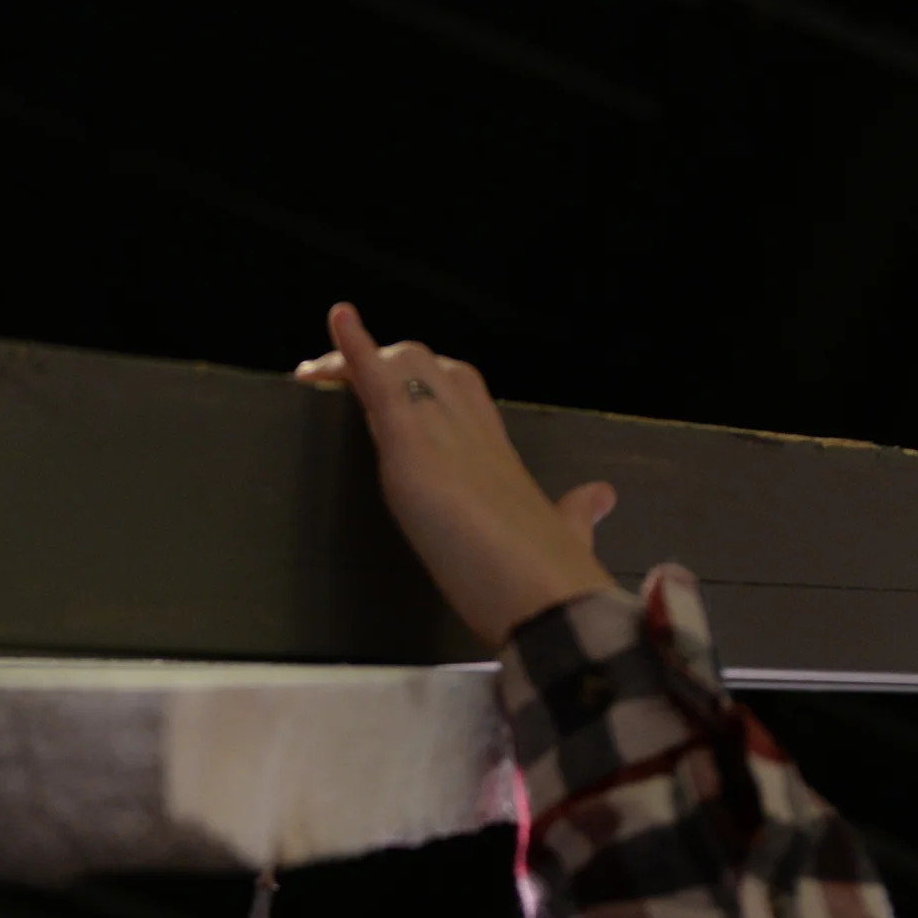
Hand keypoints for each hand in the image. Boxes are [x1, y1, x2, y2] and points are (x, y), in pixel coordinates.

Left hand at [295, 301, 620, 649]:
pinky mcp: (413, 450)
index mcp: (498, 452)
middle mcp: (472, 430)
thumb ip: (576, 513)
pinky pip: (379, 383)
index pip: (459, 392)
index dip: (424, 385)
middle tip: (336, 386)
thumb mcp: (565, 534)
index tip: (388, 394)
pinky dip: (354, 348)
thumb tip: (601, 496)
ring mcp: (443, 433)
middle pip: (428, 367)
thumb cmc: (555, 577)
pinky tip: (338, 316)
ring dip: (359, 361)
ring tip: (317, 374)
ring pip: (405, 363)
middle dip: (383, 368)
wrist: (552, 602)